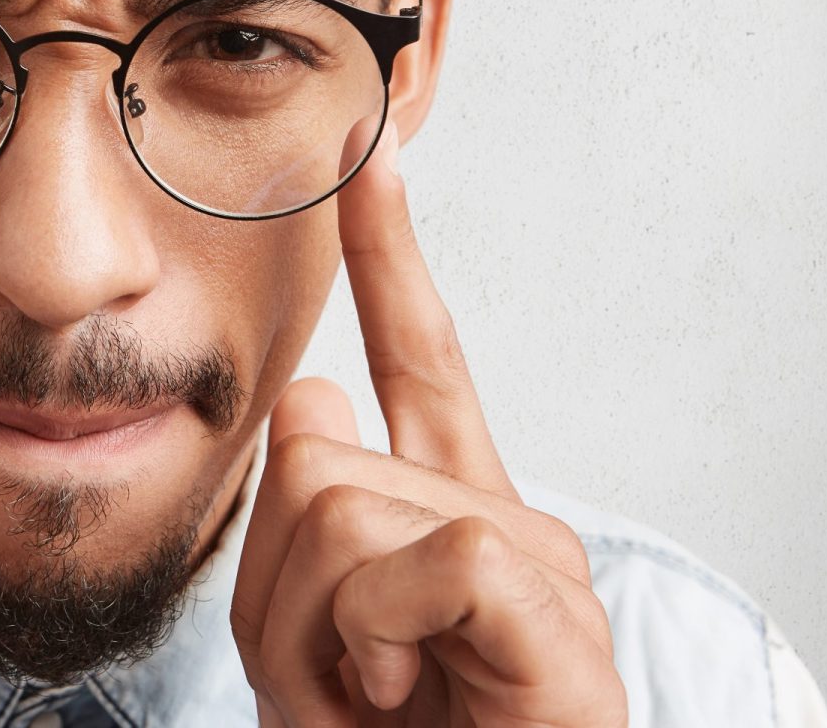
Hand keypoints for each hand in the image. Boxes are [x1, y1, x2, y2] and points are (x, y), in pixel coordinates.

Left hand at [231, 120, 626, 726]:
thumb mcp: (312, 645)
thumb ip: (302, 526)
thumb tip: (315, 403)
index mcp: (449, 514)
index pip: (418, 360)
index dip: (390, 258)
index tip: (371, 154)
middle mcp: (503, 515)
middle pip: (310, 450)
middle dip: (280, 583)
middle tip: (346, 680)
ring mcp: (534, 560)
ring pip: (337, 504)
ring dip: (317, 630)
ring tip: (382, 701)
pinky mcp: (547, 608)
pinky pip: (416, 558)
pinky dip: (376, 641)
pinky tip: (415, 693)